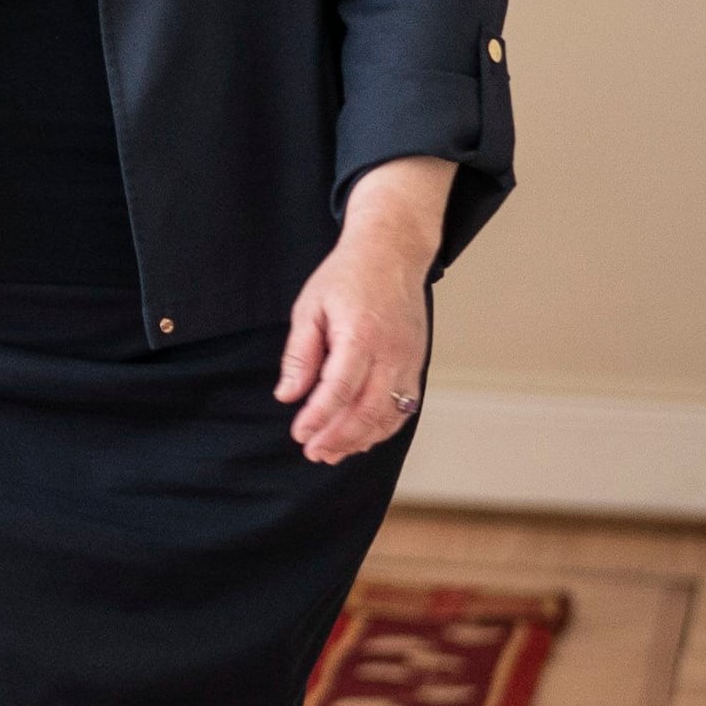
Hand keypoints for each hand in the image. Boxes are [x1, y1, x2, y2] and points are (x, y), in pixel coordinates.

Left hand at [279, 157, 452, 461]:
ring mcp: (409, 360)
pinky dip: (384, 428)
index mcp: (360, 334)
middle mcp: (390, 352)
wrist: (392, 253)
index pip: (339, 389)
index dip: (318, 418)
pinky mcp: (417, 364)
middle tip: (313, 452)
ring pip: (389, 414)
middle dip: (339, 437)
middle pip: (367, 410)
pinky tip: (362, 437)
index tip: (299, 434)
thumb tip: (287, 395)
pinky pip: (405, 407)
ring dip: (361, 439)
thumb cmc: (347, 276)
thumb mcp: (310, 307)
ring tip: (333, 452)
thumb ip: (300, 354)